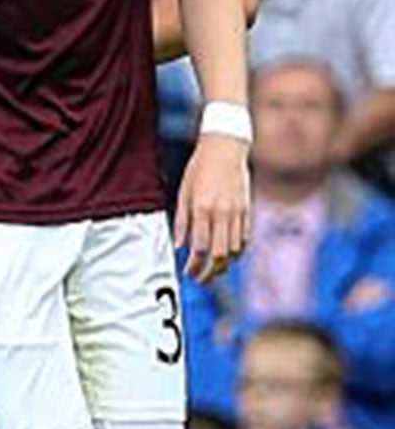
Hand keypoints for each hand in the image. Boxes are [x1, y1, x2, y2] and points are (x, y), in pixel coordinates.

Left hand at [177, 131, 250, 283]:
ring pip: (235, 250)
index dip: (194, 266)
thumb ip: (182, 222)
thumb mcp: (183, 193)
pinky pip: (245, 238)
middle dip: (210, 272)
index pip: (200, 248)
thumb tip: (180, 247)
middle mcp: (222, 213)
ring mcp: (238, 212)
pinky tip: (227, 257)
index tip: (188, 273)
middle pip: (220, 255)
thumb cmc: (199, 169)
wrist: (225, 148)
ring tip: (212, 271)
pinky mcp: (248, 210)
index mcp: (203, 208)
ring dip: (224, 265)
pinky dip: (237, 252)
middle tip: (200, 280)